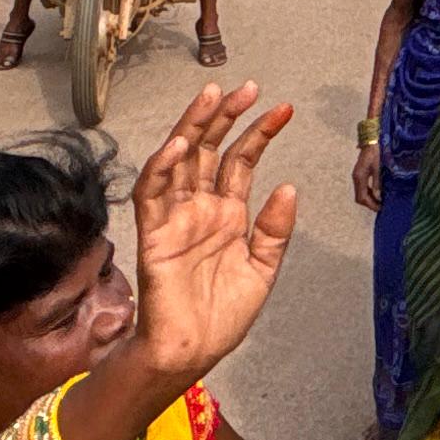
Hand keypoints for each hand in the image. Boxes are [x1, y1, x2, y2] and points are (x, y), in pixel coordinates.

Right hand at [105, 83, 298, 391]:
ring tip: (212, 97)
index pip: (241, 161)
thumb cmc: (221, 317)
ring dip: (193, 127)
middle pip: (209, 150)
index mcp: (227, 214)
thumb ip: (275, 229)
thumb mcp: (262, 269)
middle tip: (247, 89)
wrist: (192, 351)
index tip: (283, 109)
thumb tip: (287, 185)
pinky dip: (162, 167)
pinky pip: (152, 193)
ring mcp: (175, 218)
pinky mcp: (152, 234)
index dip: (259, 133)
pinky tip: (180, 145)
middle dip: (226, 118)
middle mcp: (200, 209)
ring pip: (179, 161)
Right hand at [352, 139, 385, 211]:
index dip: (370, 204)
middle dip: (369, 203)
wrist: (369, 143)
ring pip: (359, 193)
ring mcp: (356, 177)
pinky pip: (361, 188)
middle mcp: (356, 178)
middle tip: (380, 206)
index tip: (379, 207)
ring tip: (379, 201)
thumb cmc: (375, 155)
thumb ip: (376, 183)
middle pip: (359, 197)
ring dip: (368, 199)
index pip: (362, 197)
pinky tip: (375, 193)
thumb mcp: (377, 169)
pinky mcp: (358, 175)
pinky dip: (367, 193)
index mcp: (359, 177)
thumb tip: (378, 197)